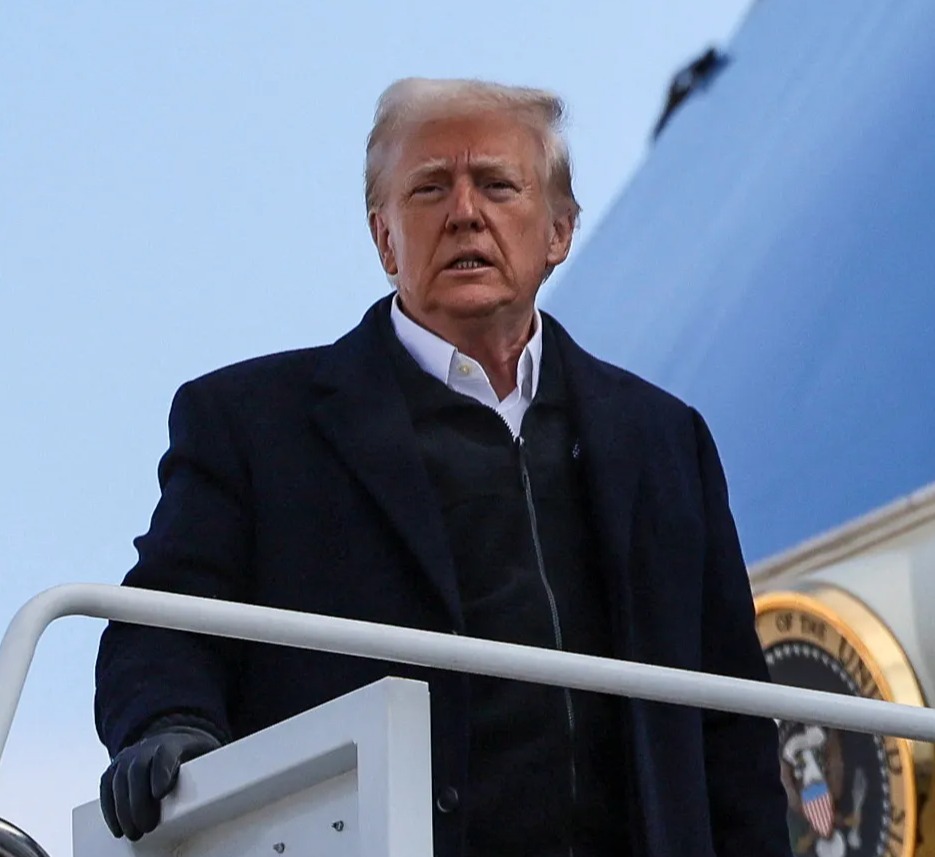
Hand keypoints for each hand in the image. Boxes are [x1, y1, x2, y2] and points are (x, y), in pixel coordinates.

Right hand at [99, 725, 220, 839]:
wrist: (171, 739)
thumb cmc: (194, 753)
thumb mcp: (209, 754)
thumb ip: (214, 767)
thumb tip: (232, 786)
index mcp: (173, 742)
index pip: (165, 753)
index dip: (161, 772)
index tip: (160, 793)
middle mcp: (147, 746)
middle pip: (137, 770)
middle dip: (139, 801)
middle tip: (146, 827)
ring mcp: (128, 756)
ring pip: (119, 780)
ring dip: (123, 809)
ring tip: (133, 833)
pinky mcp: (115, 769)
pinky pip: (107, 787)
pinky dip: (109, 809)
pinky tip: (118, 828)